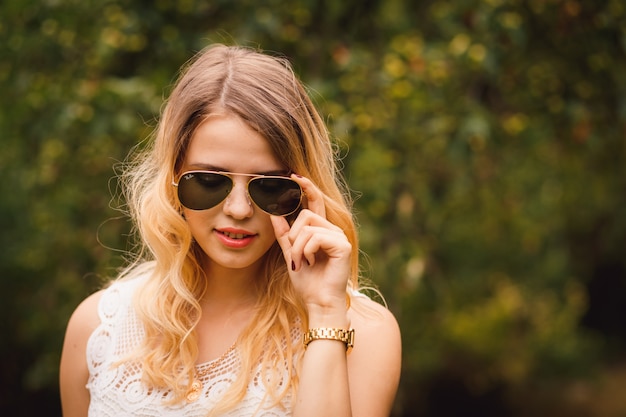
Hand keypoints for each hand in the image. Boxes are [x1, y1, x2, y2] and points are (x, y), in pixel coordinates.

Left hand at [271, 175, 351, 324]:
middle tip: (296, 258)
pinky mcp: (342, 245)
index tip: (293, 175)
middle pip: (305, 214)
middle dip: (293, 236)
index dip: (306, 187)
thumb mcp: (291, 254)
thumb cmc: (307, 282)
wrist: (319, 303)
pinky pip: (315, 237)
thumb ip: (284, 234)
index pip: (314, 202)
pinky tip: (311, 263)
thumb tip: (273, 212)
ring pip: (307, 227)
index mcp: (322, 231)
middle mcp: (333, 230)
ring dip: (298, 248)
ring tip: (302, 263)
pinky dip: (307, 251)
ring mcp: (339, 236)